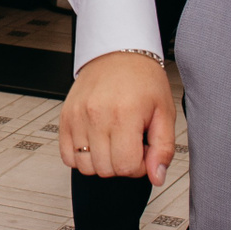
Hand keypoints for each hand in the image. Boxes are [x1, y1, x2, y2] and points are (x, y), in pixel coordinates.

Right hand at [60, 52, 175, 184]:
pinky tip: (96, 142)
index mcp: (124, 114)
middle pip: (106, 170)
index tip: (144, 149)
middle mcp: (97, 115)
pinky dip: (81, 157)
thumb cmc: (143, 79)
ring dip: (102, 162)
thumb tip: (157, 177)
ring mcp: (77, 117)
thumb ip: (164, 148)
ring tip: (113, 142)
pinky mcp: (65, 117)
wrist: (118, 52)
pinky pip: (67, 156)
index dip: (141, 166)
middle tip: (130, 144)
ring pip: (85, 167)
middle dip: (122, 164)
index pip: (128, 167)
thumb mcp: (164, 112)